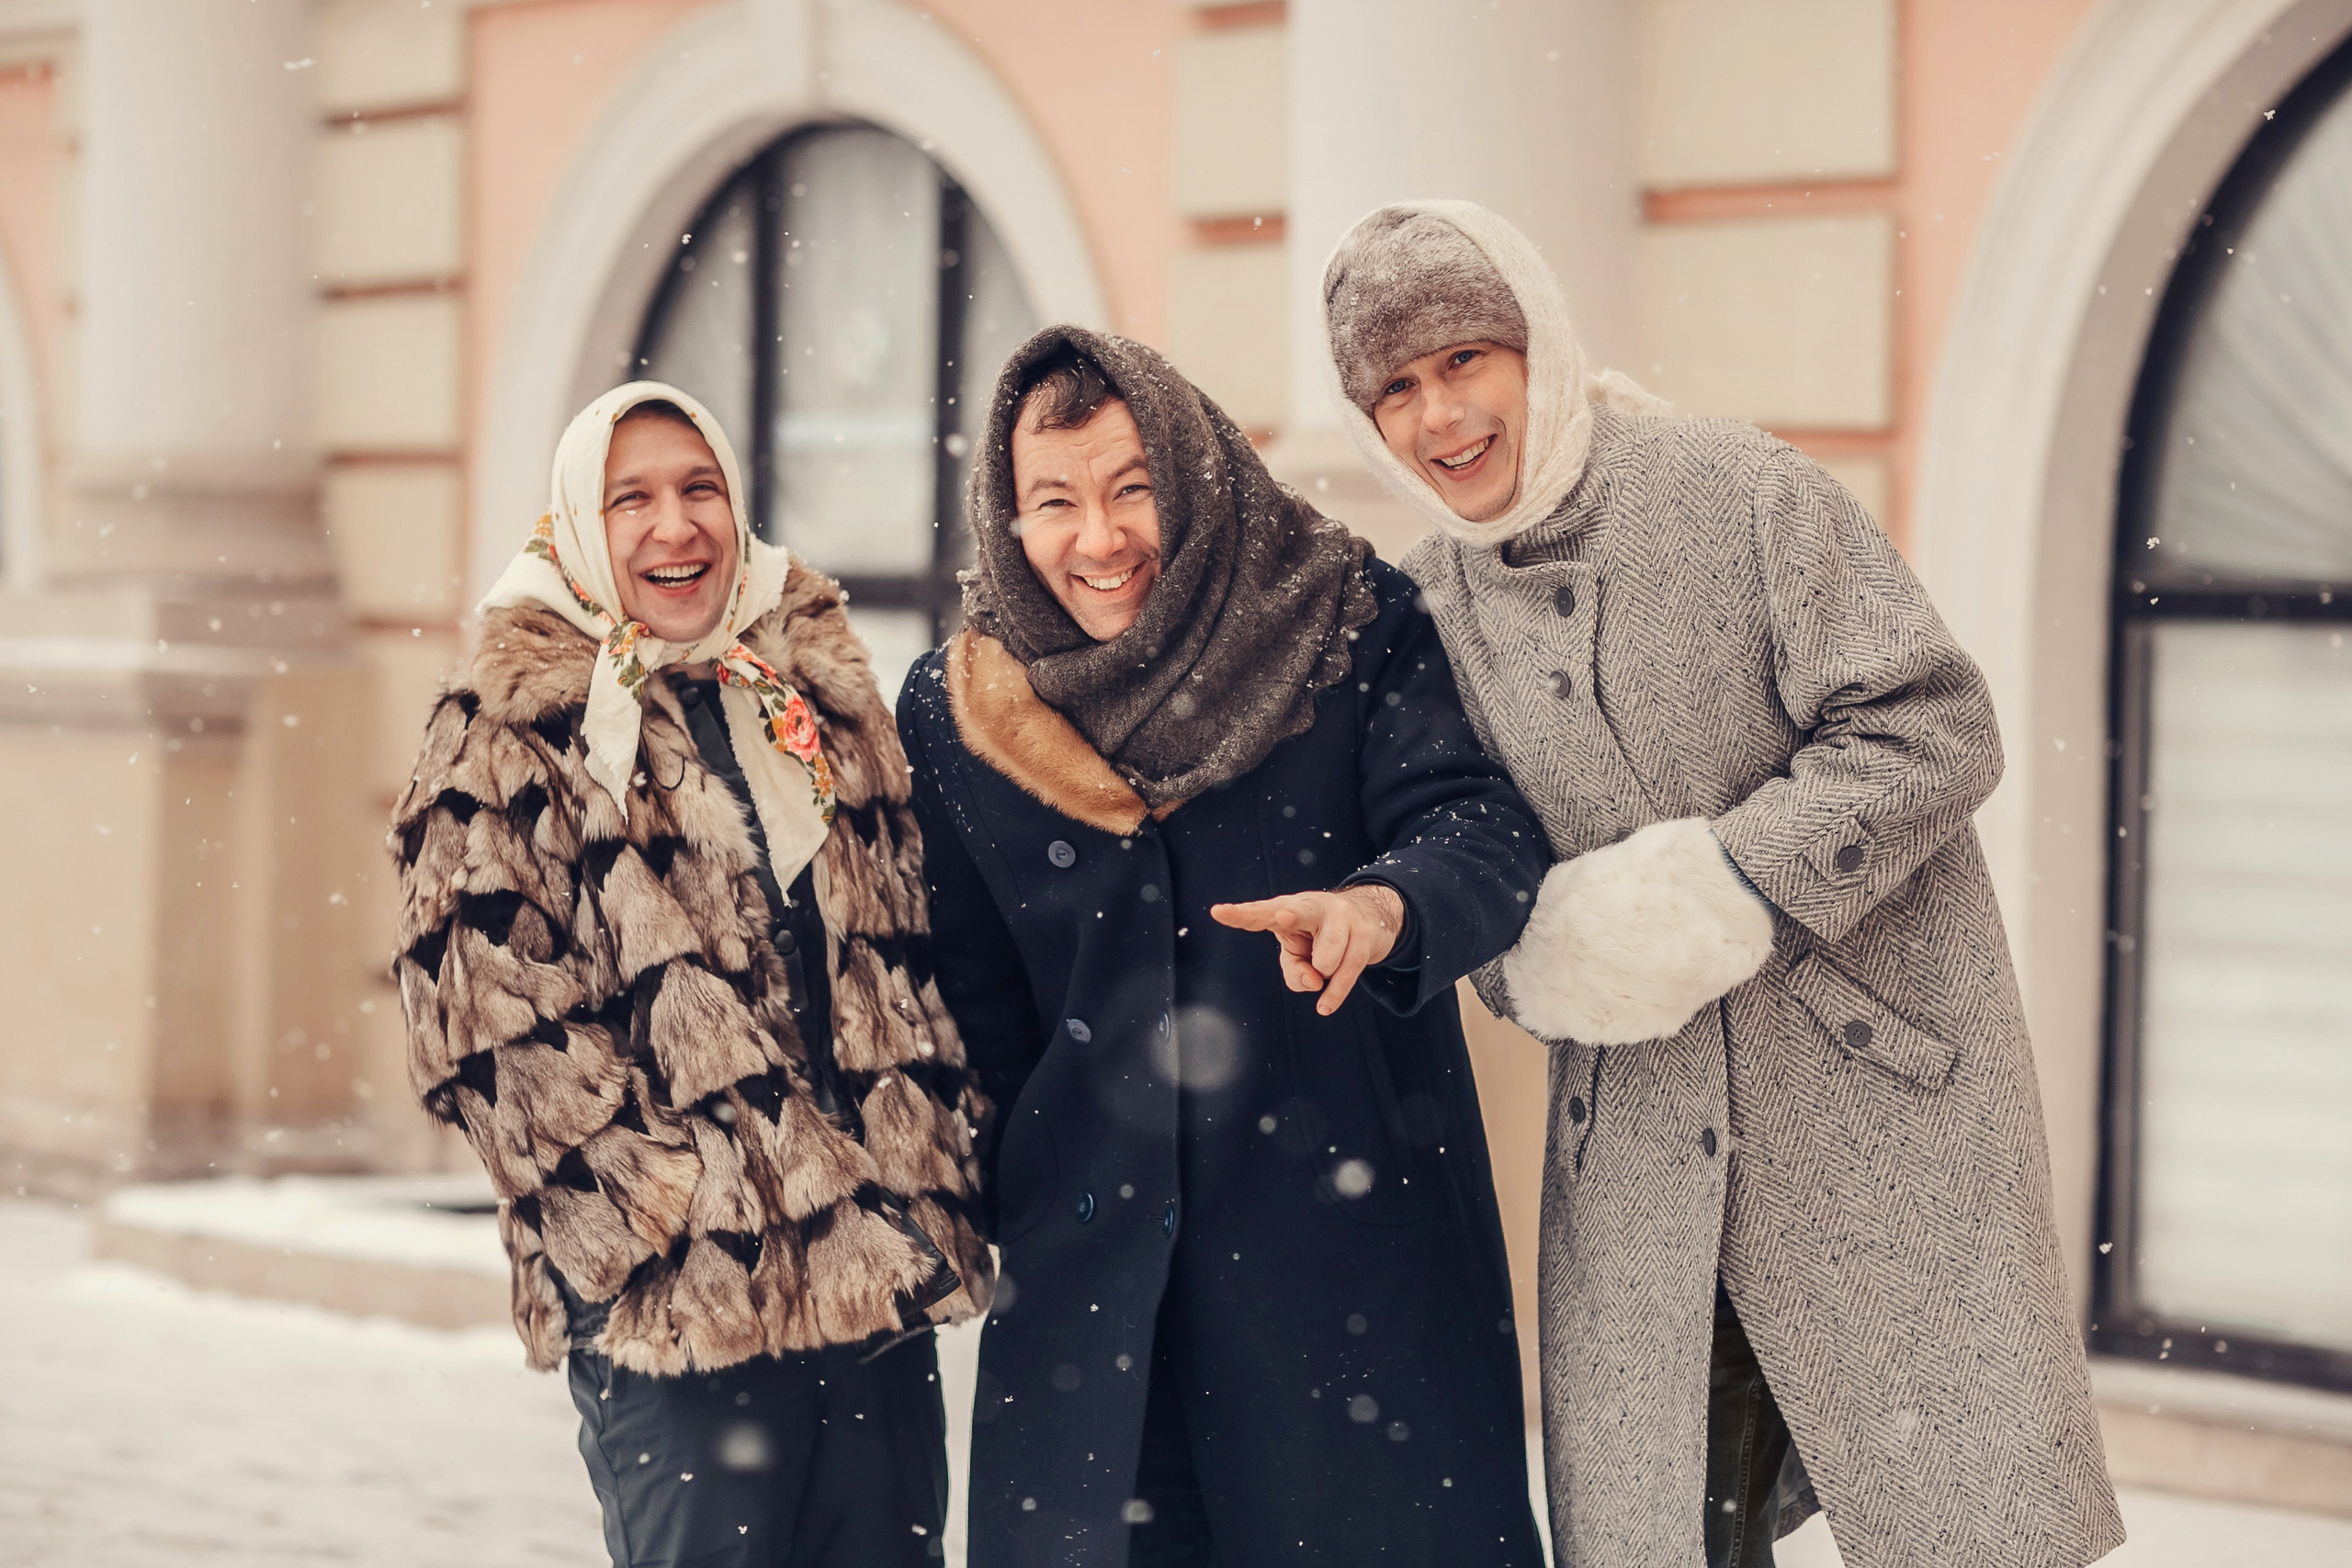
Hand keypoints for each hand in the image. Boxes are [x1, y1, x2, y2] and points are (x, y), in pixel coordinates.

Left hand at [1210, 884, 1404, 1015]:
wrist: (1369, 917)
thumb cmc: (1320, 935)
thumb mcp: (1299, 955)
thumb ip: (1295, 972)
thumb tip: (1314, 981)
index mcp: (1287, 908)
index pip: (1260, 912)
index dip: (1240, 914)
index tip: (1219, 912)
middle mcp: (1313, 907)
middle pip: (1300, 912)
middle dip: (1291, 916)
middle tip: (1282, 918)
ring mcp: (1341, 917)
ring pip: (1325, 961)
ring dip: (1323, 972)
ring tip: (1326, 963)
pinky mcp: (1364, 934)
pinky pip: (1347, 972)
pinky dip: (1335, 993)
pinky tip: (1325, 1005)